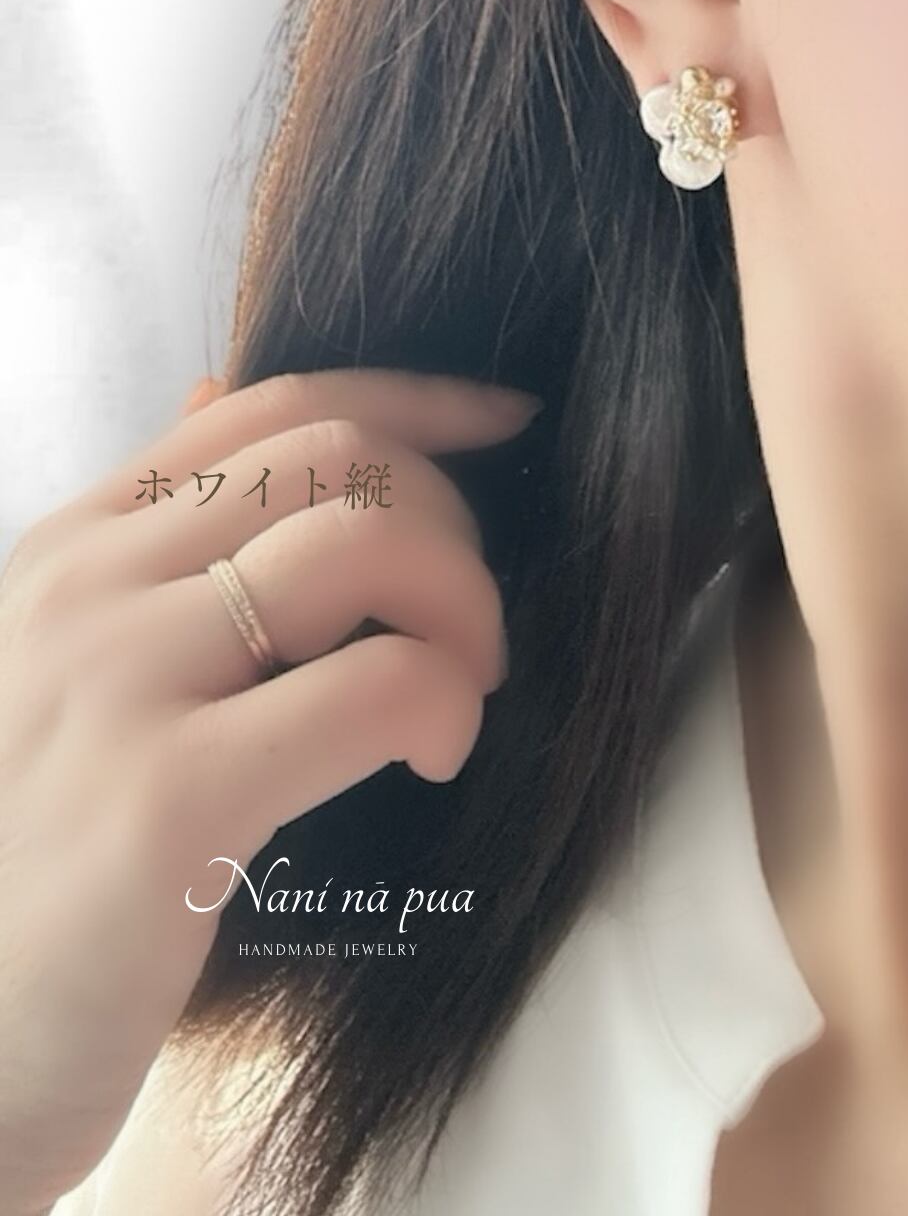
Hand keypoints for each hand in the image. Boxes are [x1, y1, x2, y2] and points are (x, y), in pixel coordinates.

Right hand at [0, 367, 539, 1212]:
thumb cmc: (33, 861)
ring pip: (370, 543)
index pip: (277, 403)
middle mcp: (86, 585)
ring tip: (463, 689)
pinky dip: (447, 702)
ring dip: (465, 605)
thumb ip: (152, 544)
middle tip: (468, 629)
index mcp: (77, 545)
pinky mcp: (167, 800)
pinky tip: (436, 757)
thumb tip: (215, 398)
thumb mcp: (76, 668)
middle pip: (341, 460)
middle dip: (452, 524)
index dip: (420, 400)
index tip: (507, 423)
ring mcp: (117, 681)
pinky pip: (380, 685)